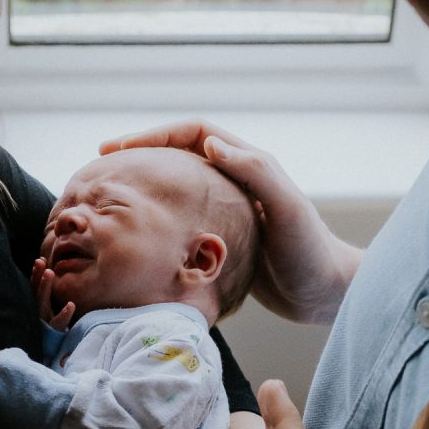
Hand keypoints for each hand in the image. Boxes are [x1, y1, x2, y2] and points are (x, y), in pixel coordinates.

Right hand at [31, 258, 75, 330]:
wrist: (51, 356)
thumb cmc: (51, 332)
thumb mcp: (48, 313)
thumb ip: (46, 296)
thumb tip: (48, 272)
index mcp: (38, 308)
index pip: (34, 289)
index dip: (36, 275)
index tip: (40, 260)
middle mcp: (39, 314)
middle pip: (37, 293)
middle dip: (39, 277)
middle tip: (41, 262)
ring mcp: (46, 323)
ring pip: (43, 304)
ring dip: (46, 287)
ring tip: (50, 273)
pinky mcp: (54, 333)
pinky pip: (59, 323)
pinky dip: (64, 314)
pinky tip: (71, 305)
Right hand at [100, 122, 361, 322]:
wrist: (328, 296)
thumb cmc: (310, 253)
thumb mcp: (287, 210)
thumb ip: (256, 173)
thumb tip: (211, 144)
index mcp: (249, 164)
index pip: (193, 132)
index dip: (153, 134)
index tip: (116, 148)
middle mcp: (237, 180)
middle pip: (179, 152)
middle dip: (139, 153)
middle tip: (100, 165)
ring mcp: (229, 208)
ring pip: (177, 184)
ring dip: (145, 182)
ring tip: (109, 194)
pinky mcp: (225, 235)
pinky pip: (182, 215)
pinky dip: (156, 216)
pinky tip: (135, 235)